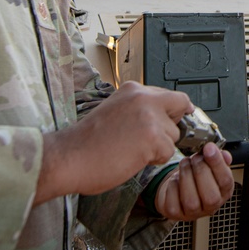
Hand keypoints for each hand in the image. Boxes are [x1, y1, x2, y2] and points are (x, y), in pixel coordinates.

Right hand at [36, 81, 192, 203]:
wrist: (68, 157)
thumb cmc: (87, 142)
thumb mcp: (116, 111)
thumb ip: (139, 110)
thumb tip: (163, 117)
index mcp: (133, 89)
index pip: (171, 95)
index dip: (176, 110)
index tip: (180, 117)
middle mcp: (143, 97)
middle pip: (179, 110)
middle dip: (169, 127)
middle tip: (151, 141)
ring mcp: (149, 116)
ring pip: (174, 134)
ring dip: (159, 147)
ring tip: (132, 149)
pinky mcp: (152, 136)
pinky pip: (168, 152)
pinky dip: (154, 160)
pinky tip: (133, 158)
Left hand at [154, 142, 234, 220]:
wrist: (178, 189)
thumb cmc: (197, 177)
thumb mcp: (210, 165)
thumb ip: (219, 158)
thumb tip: (224, 155)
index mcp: (223, 192)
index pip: (226, 181)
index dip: (217, 163)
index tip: (209, 148)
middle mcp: (211, 206)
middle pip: (211, 196)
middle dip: (201, 170)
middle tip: (195, 158)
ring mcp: (193, 213)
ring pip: (191, 201)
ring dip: (186, 176)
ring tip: (185, 164)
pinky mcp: (176, 213)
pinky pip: (173, 202)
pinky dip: (173, 186)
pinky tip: (176, 179)